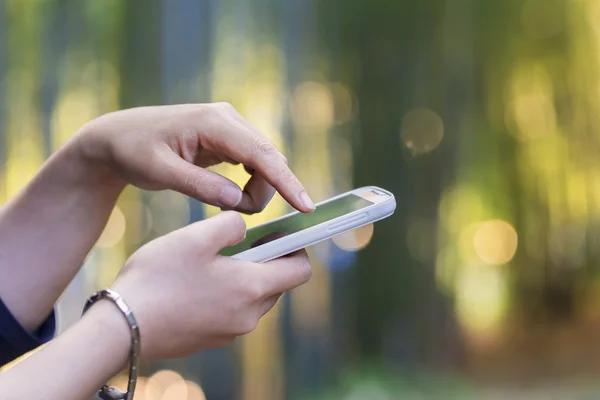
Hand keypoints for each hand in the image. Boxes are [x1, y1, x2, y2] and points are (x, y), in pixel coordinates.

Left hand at [74, 103, 314, 213]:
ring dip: (255, 190)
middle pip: (268, 160)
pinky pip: (253, 164)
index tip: (305, 206)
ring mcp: (230, 127)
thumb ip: (199, 186)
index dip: (285, 182)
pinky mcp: (228, 138)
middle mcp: (229, 119)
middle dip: (263, 192)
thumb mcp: (160, 172)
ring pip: (264, 164)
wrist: (118, 138)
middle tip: (235, 212)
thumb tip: (239, 202)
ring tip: (224, 203)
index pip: (261, 154)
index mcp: (214, 122)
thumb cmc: (134, 151)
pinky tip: (229, 193)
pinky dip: (249, 184)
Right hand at [110, 211, 311, 360]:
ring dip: (245, 277)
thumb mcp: (196, 236)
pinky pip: (232, 312)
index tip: (280, 233)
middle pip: (277, 284)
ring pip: (253, 298)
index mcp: (253, 288)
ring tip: (215, 259)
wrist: (121, 329)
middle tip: (243, 241)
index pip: (300, 271)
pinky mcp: (211, 340)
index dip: (296, 248)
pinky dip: (227, 294)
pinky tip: (197, 281)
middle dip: (267, 260)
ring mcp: (230, 332)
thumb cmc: (159, 278)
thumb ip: (231, 225)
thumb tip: (245, 229)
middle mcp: (249, 316)